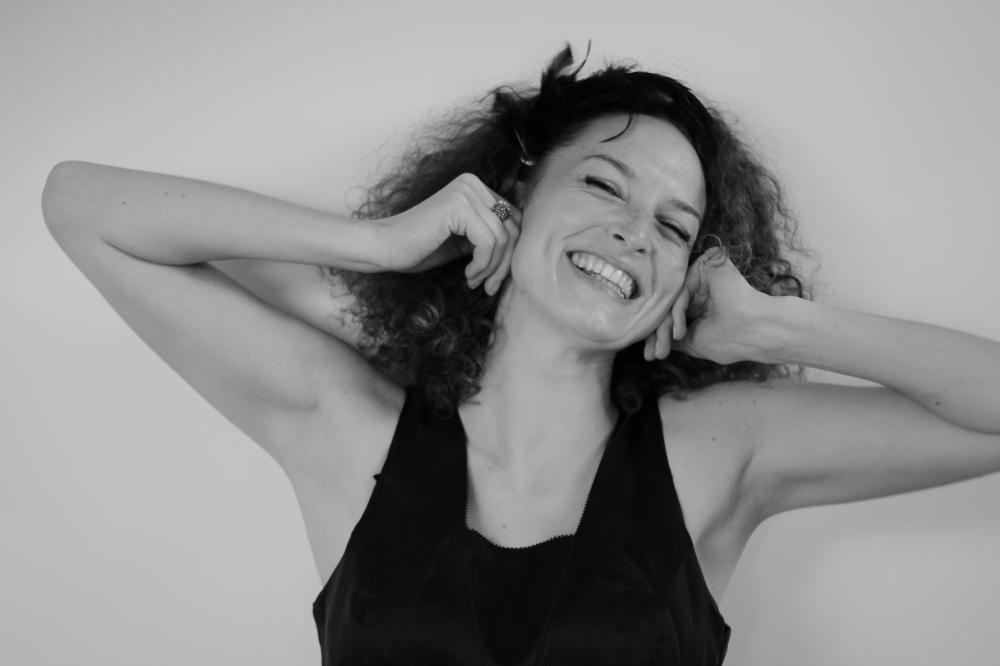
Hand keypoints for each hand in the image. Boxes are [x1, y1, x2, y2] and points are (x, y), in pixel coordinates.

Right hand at [374, 173, 520, 294]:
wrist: (385, 247)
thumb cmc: (420, 247)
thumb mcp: (464, 241)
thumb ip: (489, 237)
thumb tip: (521, 250)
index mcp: (476, 188)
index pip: (514, 220)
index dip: (510, 253)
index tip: (493, 278)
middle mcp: (473, 184)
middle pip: (513, 228)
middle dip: (504, 263)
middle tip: (488, 286)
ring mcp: (466, 192)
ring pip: (502, 238)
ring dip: (492, 268)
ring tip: (475, 282)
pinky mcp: (458, 206)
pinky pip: (488, 242)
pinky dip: (482, 265)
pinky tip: (468, 275)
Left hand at [644, 248, 770, 363]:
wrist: (755, 332)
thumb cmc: (731, 341)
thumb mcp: (694, 342)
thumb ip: (673, 336)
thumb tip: (653, 340)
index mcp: (701, 305)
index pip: (672, 316)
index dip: (659, 336)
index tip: (650, 357)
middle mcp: (700, 289)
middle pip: (669, 308)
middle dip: (658, 334)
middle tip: (653, 355)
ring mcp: (702, 278)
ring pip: (673, 301)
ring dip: (666, 328)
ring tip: (665, 347)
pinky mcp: (706, 267)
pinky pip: (682, 292)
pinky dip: (678, 314)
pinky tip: (681, 332)